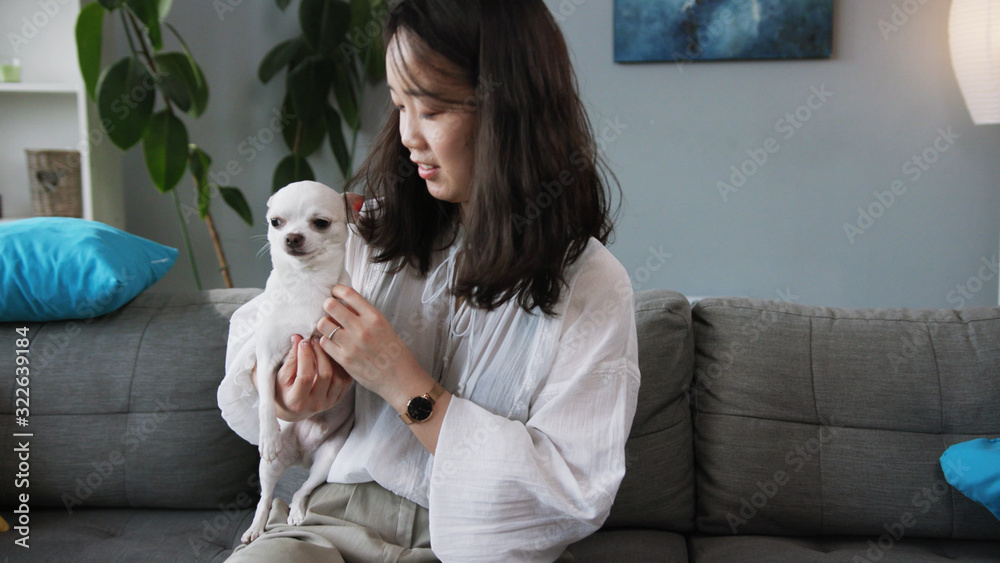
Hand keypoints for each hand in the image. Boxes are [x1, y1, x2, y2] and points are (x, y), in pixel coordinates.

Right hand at [270, 334, 352, 421]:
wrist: (294, 408)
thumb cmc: (284, 389)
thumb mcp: (281, 377)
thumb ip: (291, 359)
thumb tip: (298, 338)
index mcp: (297, 401)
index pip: (305, 377)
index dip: (305, 356)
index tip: (303, 342)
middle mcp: (316, 405)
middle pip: (325, 375)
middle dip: (320, 353)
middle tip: (315, 339)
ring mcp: (329, 402)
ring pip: (339, 378)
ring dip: (333, 358)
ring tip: (325, 345)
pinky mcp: (339, 398)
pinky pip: (346, 380)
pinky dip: (341, 366)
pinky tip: (333, 355)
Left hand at [317, 285, 433, 412]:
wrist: (400, 379)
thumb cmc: (395, 353)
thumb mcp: (385, 327)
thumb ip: (366, 316)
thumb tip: (346, 305)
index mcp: (374, 317)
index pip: (349, 294)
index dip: (337, 290)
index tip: (334, 292)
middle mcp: (362, 328)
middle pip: (331, 306)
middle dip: (327, 306)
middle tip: (329, 311)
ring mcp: (351, 344)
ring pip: (323, 324)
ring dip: (324, 324)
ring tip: (329, 328)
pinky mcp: (344, 360)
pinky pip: (324, 343)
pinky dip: (325, 341)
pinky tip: (331, 343)